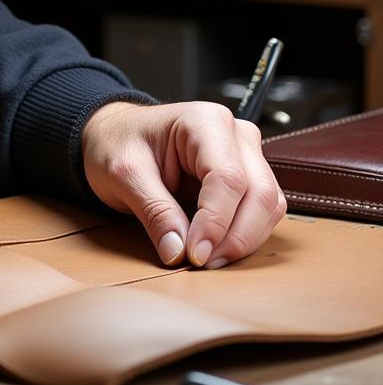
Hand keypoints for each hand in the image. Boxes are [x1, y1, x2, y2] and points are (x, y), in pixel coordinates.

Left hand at [80, 101, 285, 268]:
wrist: (116, 135)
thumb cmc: (118, 144)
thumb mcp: (124, 174)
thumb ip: (154, 211)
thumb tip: (178, 252)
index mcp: (204, 121)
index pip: (227, 178)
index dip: (216, 222)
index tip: (196, 254)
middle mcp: (236, 134)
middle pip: (259, 193)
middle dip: (235, 236)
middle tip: (202, 263)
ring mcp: (246, 154)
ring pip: (269, 205)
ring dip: (243, 240)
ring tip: (206, 259)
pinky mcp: (247, 176)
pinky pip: (262, 211)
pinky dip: (244, 235)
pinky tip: (215, 249)